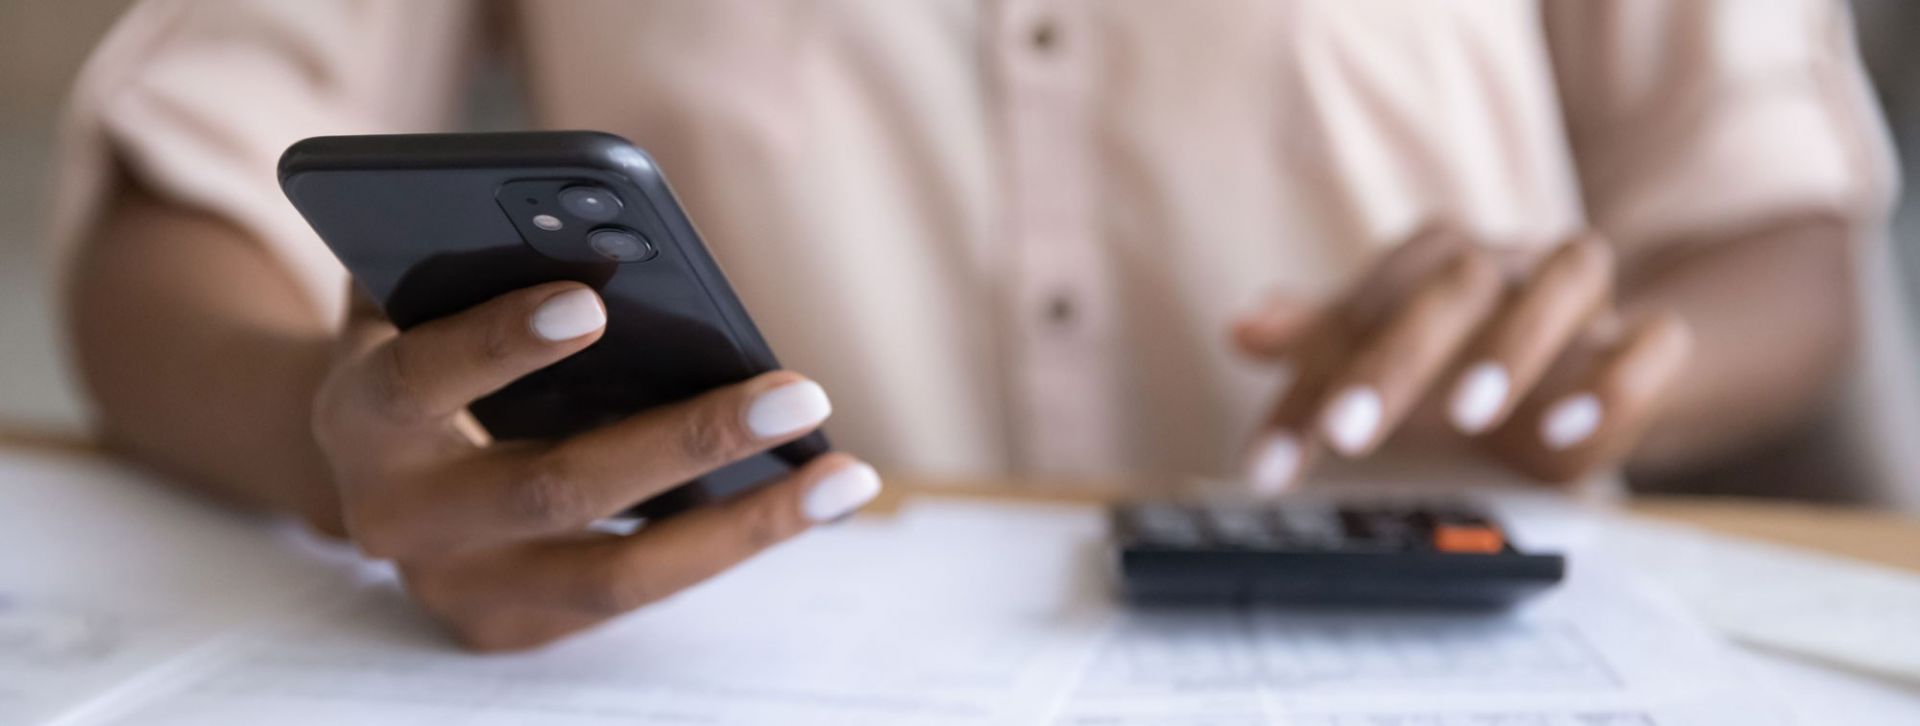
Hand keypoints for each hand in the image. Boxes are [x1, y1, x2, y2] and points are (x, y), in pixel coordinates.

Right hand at [312, 282, 879, 650]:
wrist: (371, 467)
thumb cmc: (421, 344)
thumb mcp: (419, 294)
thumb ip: (470, 259)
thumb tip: (585, 229)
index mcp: (358, 416)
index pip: (420, 380)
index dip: (498, 344)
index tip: (589, 303)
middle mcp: (397, 519)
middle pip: (551, 489)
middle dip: (685, 440)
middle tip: (798, 393)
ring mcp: (460, 589)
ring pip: (618, 574)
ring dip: (745, 524)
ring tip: (844, 475)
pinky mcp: (516, 629)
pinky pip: (641, 590)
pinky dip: (732, 543)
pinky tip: (816, 497)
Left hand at [1232, 225, 1691, 490]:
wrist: (1589, 369)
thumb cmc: (1464, 358)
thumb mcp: (1383, 360)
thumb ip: (1318, 348)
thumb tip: (1242, 329)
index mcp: (1431, 260)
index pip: (1360, 307)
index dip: (1308, 384)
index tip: (1270, 464)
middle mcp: (1506, 262)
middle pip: (1455, 282)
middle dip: (1396, 359)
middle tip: (1347, 434)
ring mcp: (1581, 294)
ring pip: (1567, 277)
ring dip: (1515, 344)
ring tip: (1469, 415)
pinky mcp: (1647, 339)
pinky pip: (1653, 341)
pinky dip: (1616, 380)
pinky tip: (1565, 430)